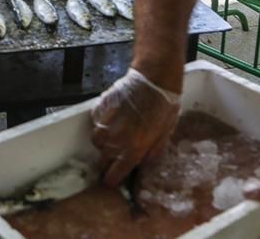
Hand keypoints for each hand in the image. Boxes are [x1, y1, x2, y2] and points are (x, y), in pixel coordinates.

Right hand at [90, 68, 179, 186]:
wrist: (154, 79)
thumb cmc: (164, 106)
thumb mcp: (165, 134)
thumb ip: (151, 152)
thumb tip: (140, 162)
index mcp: (133, 149)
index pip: (113, 175)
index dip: (112, 180)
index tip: (112, 179)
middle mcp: (115, 140)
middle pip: (101, 161)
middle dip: (107, 162)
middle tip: (114, 156)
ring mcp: (105, 123)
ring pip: (96, 141)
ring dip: (103, 142)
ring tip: (113, 136)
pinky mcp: (100, 108)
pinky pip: (94, 123)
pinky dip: (100, 124)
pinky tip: (111, 119)